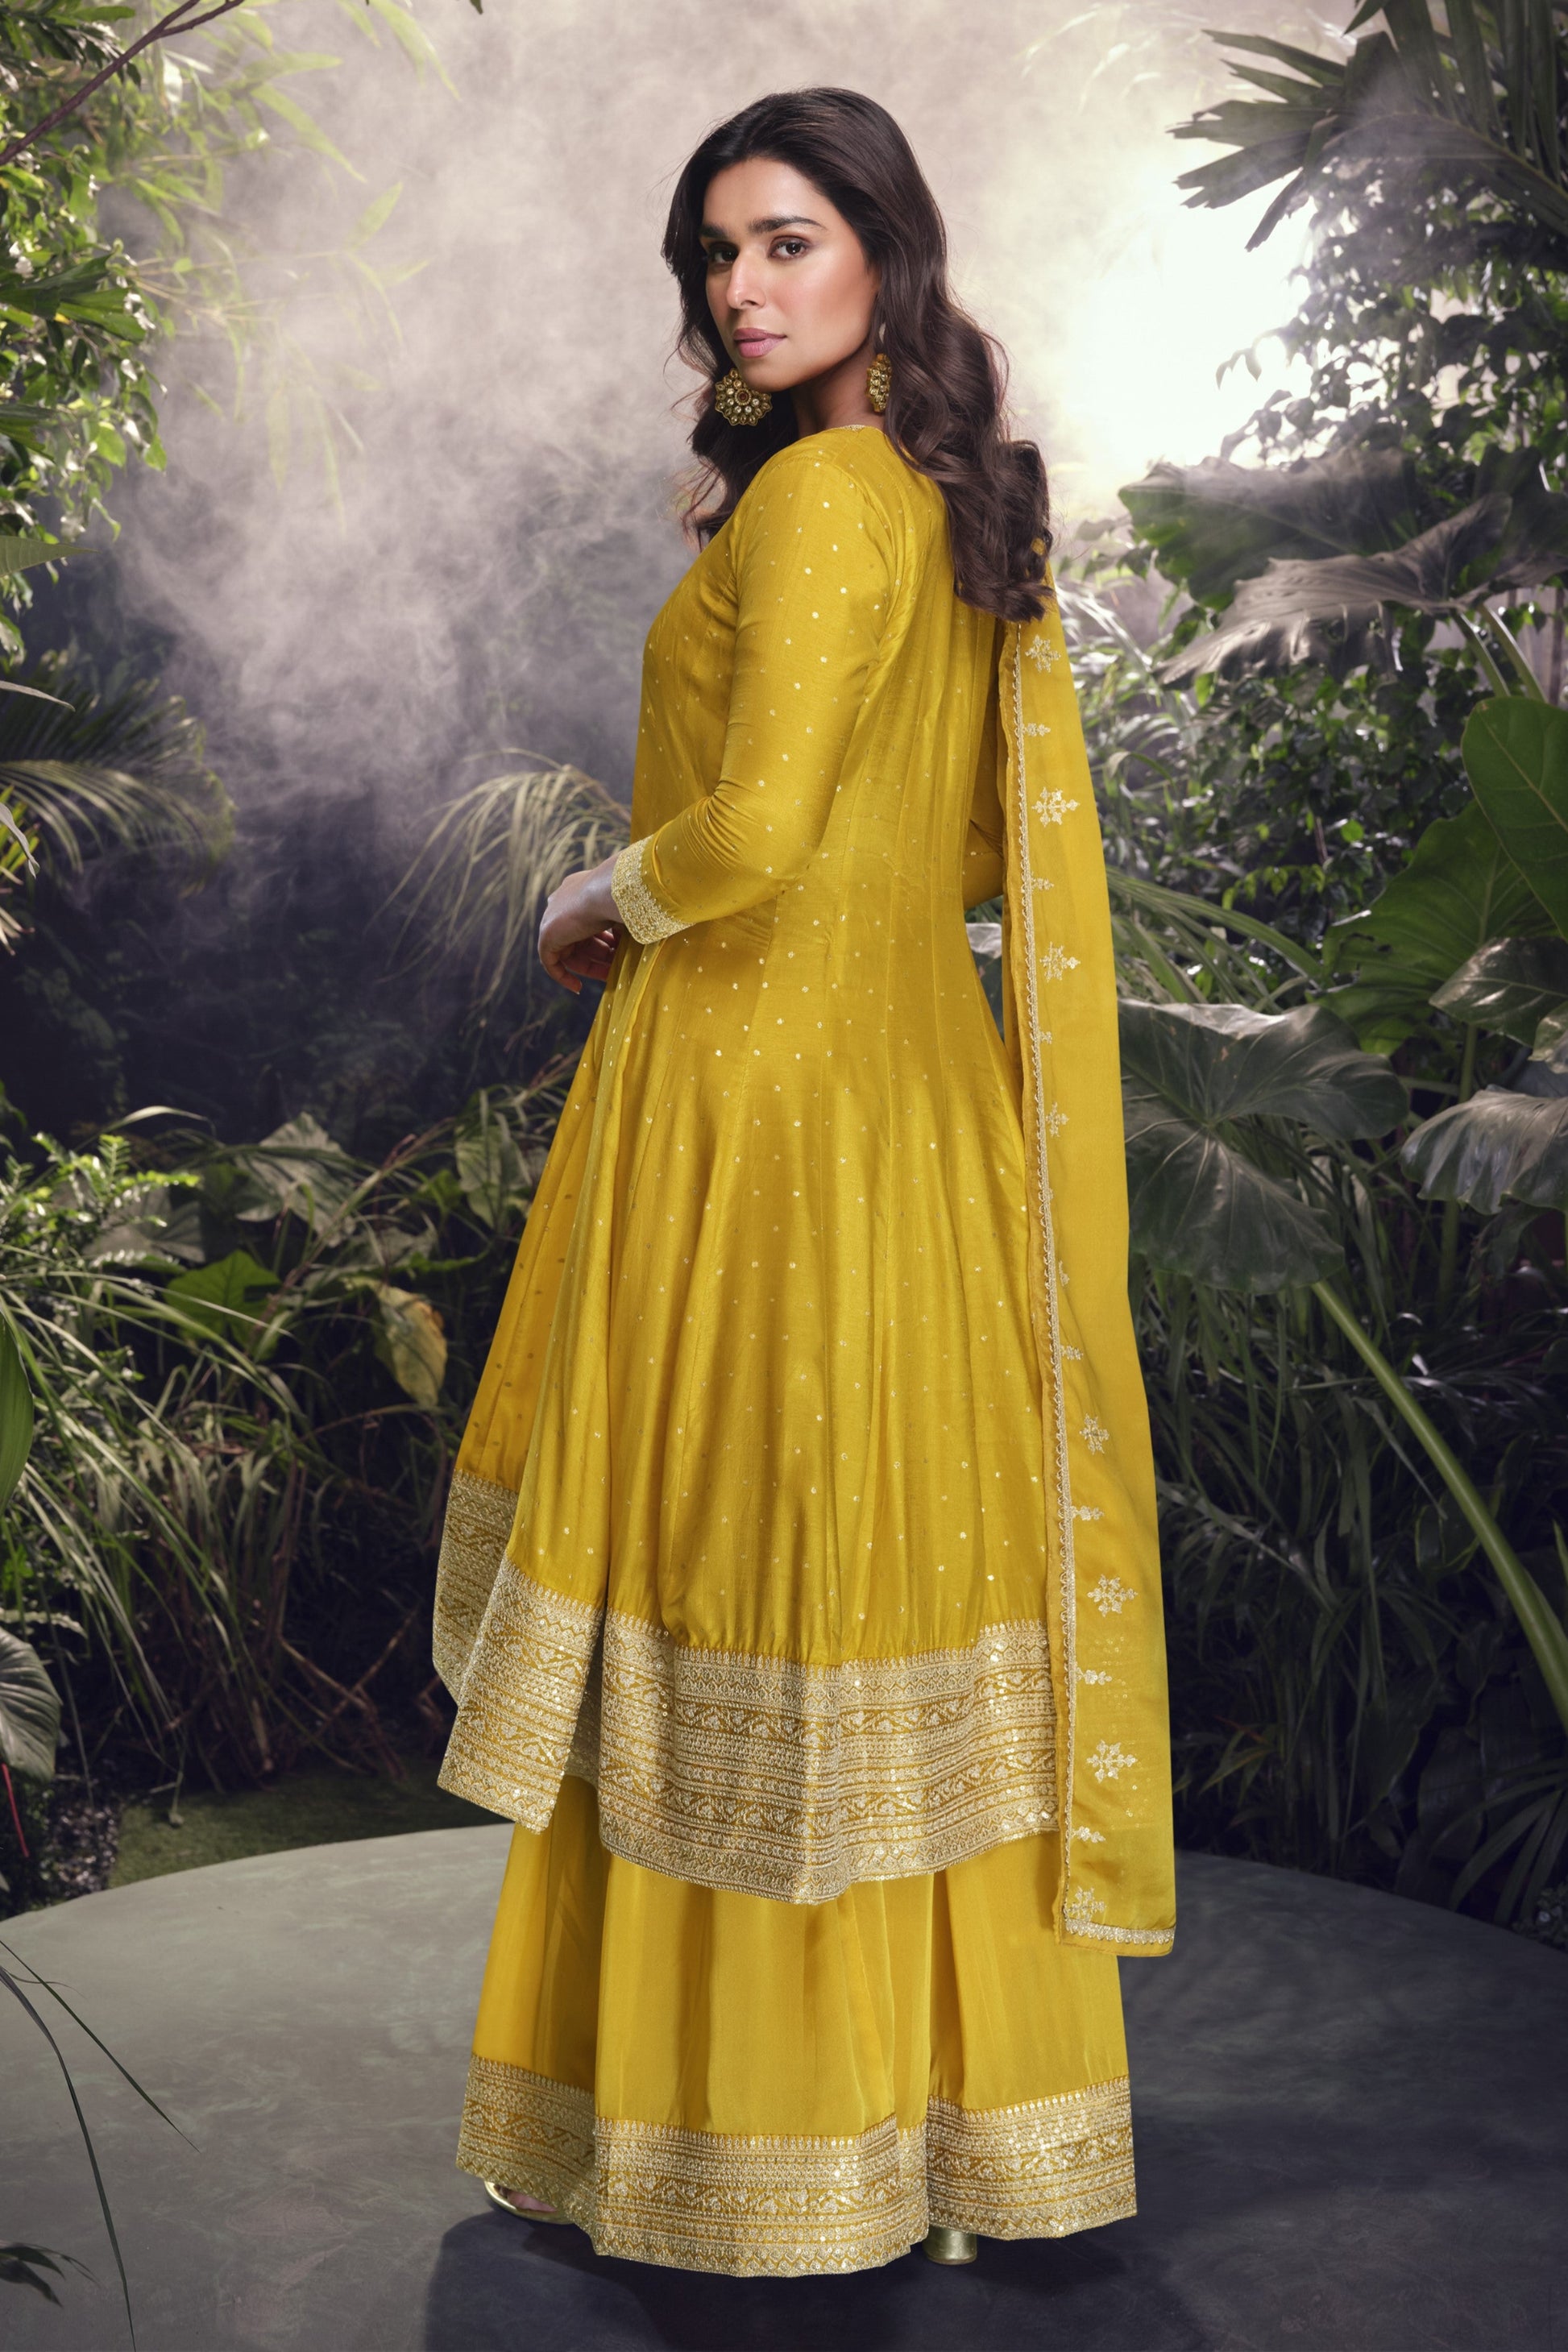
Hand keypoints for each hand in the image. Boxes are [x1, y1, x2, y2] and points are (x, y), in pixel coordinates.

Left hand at [539, 855, 621, 993]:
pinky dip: (562, 976)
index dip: (605, 941)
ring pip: (570, 951)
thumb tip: (631, 943)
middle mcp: (562, 902)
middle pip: (580, 939)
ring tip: (609, 976)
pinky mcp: (547, 935)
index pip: (589, 922)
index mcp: (579, 890)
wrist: (609, 891)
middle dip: (600, 956)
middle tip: (618, 967)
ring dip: (589, 966)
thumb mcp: (625, 912)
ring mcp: (552, 918)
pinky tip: (577, 988)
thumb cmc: (624, 898)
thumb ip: (622, 926)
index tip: (619, 952)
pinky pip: (550, 961)